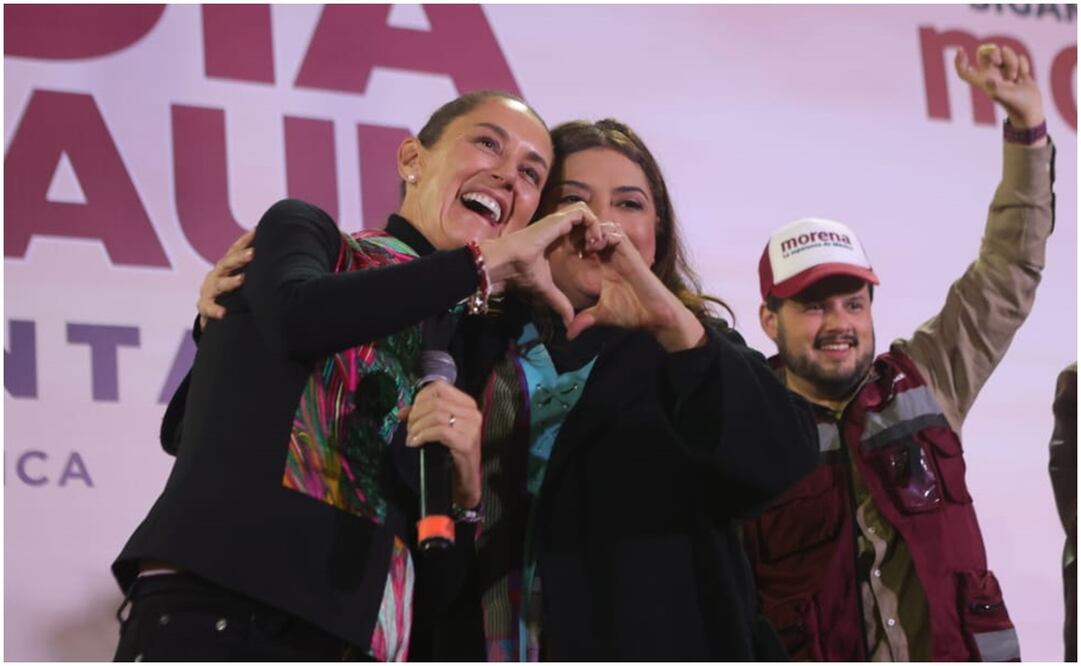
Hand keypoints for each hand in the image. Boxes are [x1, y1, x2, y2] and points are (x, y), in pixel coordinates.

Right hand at [197, 229, 254, 328]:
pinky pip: (207, 307)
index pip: (235, 250)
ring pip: (218, 284)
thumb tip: (283, 254)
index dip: (245, 239)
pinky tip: (223, 313)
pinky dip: (214, 310)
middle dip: (239, 258)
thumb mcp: (240, 276)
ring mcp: (209, 289)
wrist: (212, 312)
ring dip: (230, 282)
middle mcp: (216, 274)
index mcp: (226, 265)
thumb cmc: (232, 291)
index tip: (257, 230)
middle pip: (226, 263)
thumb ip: (256, 267)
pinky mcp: (204, 305)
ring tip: (242, 279)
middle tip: (253, 253)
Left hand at [400, 380, 482, 507]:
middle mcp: (472, 413)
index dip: (420, 398)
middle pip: (435, 402)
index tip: (411, 413)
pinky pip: (439, 431)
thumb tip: (402, 411)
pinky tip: (415, 443)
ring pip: (436, 415)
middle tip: (409, 429)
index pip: (439, 388)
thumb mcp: (437, 430)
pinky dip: (423, 435)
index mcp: (467, 404)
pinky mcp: (466, 443)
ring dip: (417, 426)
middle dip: (416, 415)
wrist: (465, 481)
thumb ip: (422, 416)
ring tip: (411, 438)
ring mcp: (471, 427)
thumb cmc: (451, 454)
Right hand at [479, 202, 608, 327]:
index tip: (592, 257)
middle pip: (586, 220)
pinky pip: (584, 212)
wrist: (507, 261)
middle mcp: (559, 227)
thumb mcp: (546, 288)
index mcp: (556, 239)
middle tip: (598, 250)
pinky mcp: (559, 218)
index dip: (590, 240)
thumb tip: (568, 322)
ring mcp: (559, 221)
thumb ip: (559, 302)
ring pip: (587, 213)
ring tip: (596, 245)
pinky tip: (591, 242)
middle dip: (597, 232)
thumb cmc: (521, 271)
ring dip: (596, 227)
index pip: (579, 231)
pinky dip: (593, 224)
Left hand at [566, 224, 704, 351]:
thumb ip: (584, 320)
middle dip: (581, 232)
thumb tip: (568, 335)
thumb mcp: (601, 315)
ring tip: (582, 246)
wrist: (655, 315)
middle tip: (569, 243)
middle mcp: (614, 254)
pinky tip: (592, 248)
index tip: (562, 251)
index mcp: (605, 264)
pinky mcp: (631, 253)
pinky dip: (603, 235)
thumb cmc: (632, 312)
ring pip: (605, 226)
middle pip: (595, 229)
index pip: (587, 242)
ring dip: (591, 231)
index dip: (574, 242)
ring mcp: (623, 252)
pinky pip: (615, 233)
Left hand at [955, 43, 1044, 129]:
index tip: (960, 50)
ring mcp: (1004, 71)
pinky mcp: (1017, 70)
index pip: (965, 71)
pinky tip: (1023, 77)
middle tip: (999, 62)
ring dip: (1012, 62)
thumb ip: (996, 88)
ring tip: (1014, 78)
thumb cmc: (1015, 106)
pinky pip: (1020, 57)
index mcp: (983, 81)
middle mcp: (991, 75)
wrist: (1030, 110)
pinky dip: (1023, 65)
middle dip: (994, 52)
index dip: (959, 61)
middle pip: (987, 53)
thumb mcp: (1005, 97)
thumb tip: (988, 81)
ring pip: (1006, 52)